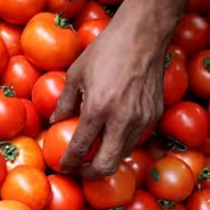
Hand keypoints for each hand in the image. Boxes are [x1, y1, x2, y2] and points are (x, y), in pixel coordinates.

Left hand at [50, 5, 168, 179]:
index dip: (69, 162)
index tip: (62, 166)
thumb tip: (54, 120)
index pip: (80, 148)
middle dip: (89, 174)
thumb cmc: (106, 49)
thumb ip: (65, 101)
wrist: (143, 35)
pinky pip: (135, 139)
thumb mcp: (76, 73)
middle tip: (78, 169)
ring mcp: (141, 120)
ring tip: (93, 153)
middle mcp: (122, 120)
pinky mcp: (154, 115)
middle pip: (105, 165)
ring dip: (106, 158)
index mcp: (98, 109)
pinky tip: (111, 133)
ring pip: (122, 155)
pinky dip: (120, 142)